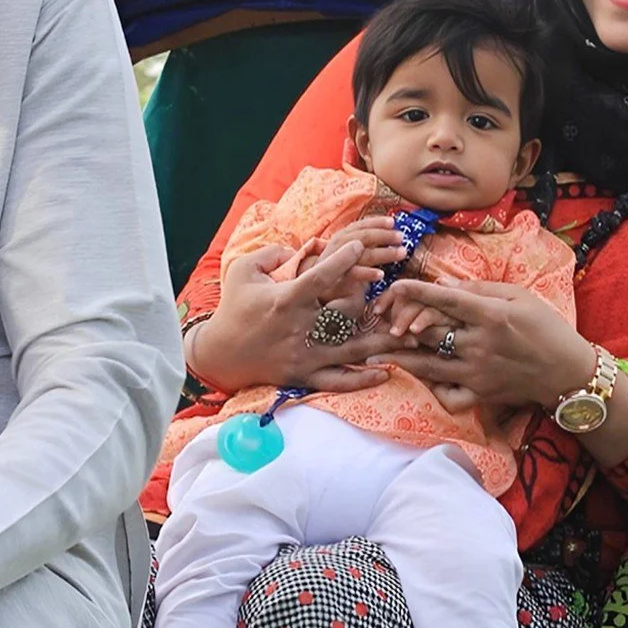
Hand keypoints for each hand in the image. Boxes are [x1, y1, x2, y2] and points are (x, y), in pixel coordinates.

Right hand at [187, 239, 399, 397]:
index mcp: (285, 300)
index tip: (359, 247)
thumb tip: (304, 247)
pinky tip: (385, 371)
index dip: (342, 260)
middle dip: (369, 301)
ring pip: (350, 349)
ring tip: (408, 336)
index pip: (320, 276)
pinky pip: (337, 381)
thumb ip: (272, 253)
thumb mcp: (242, 271)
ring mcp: (303, 355)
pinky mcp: (304, 376)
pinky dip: (362, 379)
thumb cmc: (234, 308)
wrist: (219, 355)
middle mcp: (298, 328)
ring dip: (381, 343)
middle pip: (344, 313)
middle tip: (391, 291)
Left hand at [372, 279, 597, 412]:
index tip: (394, 285)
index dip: (416, 291)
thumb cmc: (547, 328)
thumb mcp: (519, 297)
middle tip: (377, 320)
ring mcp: (478, 372)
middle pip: (430, 332)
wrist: (568, 372)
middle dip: (400, 323)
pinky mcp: (480, 393)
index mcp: (491, 315)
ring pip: (428, 364)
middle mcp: (480, 344)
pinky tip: (418, 380)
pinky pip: (448, 395)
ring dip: (400, 358)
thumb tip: (443, 283)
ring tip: (374, 355)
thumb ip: (480, 289)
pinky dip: (431, 389)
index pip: (445, 299)